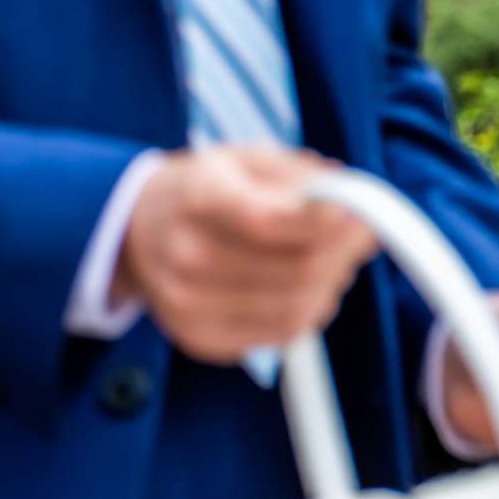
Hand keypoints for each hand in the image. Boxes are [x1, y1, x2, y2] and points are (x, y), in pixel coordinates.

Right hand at [114, 145, 381, 363]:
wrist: (136, 233)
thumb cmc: (202, 191)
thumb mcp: (244, 160)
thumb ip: (300, 176)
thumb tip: (354, 200)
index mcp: (197, 198)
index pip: (271, 221)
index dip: (330, 222)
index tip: (361, 215)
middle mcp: (184, 255)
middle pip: (294, 270)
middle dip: (343, 253)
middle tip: (361, 235)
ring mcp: (186, 304)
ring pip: (295, 308)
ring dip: (331, 283)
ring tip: (332, 259)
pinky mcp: (198, 338)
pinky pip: (279, 335)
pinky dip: (309, 312)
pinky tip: (307, 288)